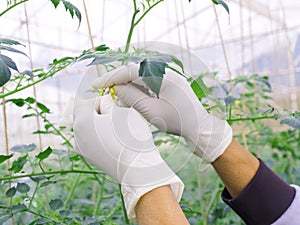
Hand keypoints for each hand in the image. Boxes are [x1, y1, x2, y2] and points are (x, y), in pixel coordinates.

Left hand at [73, 83, 182, 218]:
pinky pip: (94, 140)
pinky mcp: (91, 159)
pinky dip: (102, 134)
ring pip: (90, 128)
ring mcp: (83, 150)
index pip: (87, 100)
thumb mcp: (121, 111)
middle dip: (101, 109)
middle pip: (86, 114)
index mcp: (81, 121)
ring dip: (101, 121)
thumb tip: (103, 99)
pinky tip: (118, 135)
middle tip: (118, 108)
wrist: (139, 169)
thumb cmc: (131, 136)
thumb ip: (108, 101)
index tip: (113, 94)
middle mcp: (77, 136)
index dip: (101, 95)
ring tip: (119, 122)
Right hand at [93, 63, 232, 162]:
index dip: (112, 77)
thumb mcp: (151, 111)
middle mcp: (165, 73)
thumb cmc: (178, 122)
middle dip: (118, 82)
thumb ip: (131, 97)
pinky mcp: (167, 86)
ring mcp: (167, 78)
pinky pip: (148, 85)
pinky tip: (129, 101)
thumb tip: (116, 87)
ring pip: (140, 79)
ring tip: (117, 101)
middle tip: (104, 92)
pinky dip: (137, 92)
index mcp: (163, 76)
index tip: (96, 84)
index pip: (131, 71)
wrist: (199, 128)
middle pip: (135, 72)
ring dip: (127, 88)